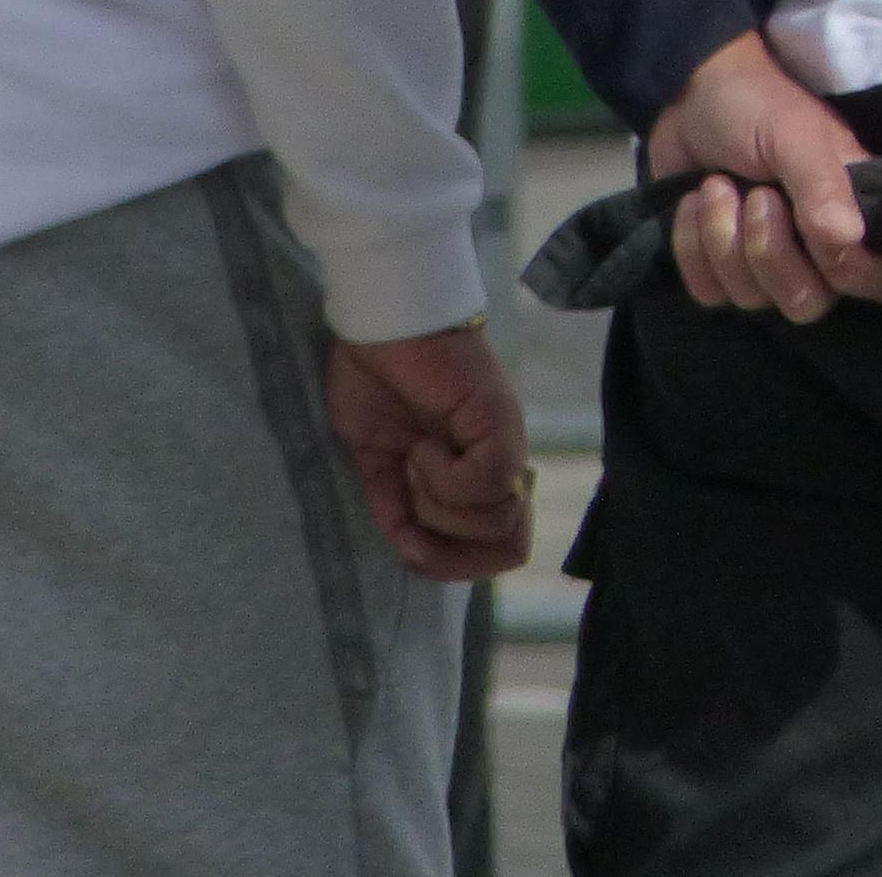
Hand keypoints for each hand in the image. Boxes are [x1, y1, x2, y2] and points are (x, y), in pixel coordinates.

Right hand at [322, 322, 531, 581]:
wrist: (379, 317)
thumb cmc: (374, 375)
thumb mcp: (375, 457)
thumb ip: (394, 505)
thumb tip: (412, 553)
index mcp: (475, 476)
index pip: (496, 548)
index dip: (454, 564)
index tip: (410, 546)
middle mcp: (502, 466)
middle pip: (507, 547)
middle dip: (451, 546)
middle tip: (411, 503)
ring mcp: (506, 447)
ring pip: (498, 523)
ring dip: (441, 507)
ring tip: (413, 462)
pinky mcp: (502, 427)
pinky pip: (487, 486)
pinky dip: (445, 480)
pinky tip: (421, 447)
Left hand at [648, 28, 881, 316]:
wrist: (687, 94)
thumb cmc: (758, 109)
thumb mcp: (796, 136)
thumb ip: (822, 185)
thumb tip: (846, 240)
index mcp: (858, 223)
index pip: (879, 283)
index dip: (843, 266)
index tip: (805, 214)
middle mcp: (818, 255)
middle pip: (807, 303)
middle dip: (769, 251)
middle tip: (754, 195)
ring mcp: (765, 265)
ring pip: (753, 299)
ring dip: (723, 239)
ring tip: (716, 187)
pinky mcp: (716, 267)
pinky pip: (709, 292)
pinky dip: (691, 248)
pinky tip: (690, 204)